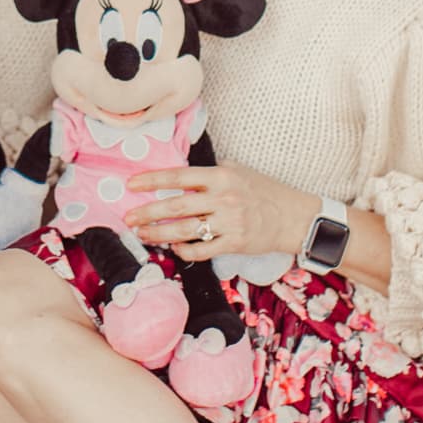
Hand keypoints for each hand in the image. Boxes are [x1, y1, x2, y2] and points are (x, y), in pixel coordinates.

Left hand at [125, 162, 313, 265]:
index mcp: (221, 176)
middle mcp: (223, 198)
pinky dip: (185, 250)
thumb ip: (209, 174)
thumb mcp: (238, 171)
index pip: (179, 175)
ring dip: (159, 233)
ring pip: (185, 230)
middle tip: (128, 217)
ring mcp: (229, 222)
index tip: (132, 184)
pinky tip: (173, 248)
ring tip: (142, 234)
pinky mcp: (234, 243)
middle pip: (177, 205)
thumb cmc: (263, 191)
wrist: (294, 216)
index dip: (153, 180)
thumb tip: (179, 177)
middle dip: (148, 212)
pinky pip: (202, 250)